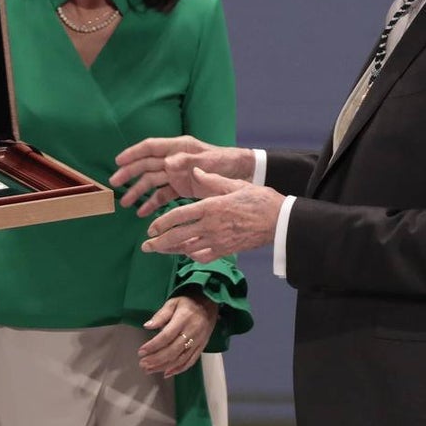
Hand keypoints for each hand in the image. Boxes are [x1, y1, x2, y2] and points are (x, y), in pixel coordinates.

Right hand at [111, 135, 255, 216]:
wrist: (244, 174)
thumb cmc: (227, 162)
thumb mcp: (210, 161)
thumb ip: (188, 162)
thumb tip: (166, 164)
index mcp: (179, 148)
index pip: (150, 147)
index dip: (133, 153)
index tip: (118, 161)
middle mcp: (174, 159)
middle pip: (146, 165)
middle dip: (129, 173)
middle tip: (114, 183)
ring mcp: (177, 173)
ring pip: (152, 181)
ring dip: (138, 191)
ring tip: (125, 203)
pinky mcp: (182, 187)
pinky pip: (163, 194)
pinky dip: (153, 202)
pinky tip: (143, 212)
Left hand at [138, 294, 218, 377]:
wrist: (210, 304)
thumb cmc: (188, 302)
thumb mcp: (173, 302)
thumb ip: (160, 315)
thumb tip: (147, 326)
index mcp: (183, 320)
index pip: (166, 336)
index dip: (153, 346)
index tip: (141, 352)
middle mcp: (192, 333)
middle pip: (173, 351)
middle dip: (156, 360)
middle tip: (142, 364)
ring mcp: (198, 342)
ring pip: (180, 359)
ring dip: (164, 366)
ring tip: (149, 370)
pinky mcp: (201, 347)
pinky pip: (191, 361)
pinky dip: (179, 369)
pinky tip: (167, 373)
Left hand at [142, 168, 282, 261]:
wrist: (279, 221)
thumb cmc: (258, 199)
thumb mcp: (234, 184)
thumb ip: (210, 180)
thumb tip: (193, 170)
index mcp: (210, 207)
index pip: (179, 216)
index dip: (162, 223)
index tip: (151, 228)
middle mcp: (211, 226)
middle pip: (178, 237)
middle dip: (159, 242)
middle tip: (146, 246)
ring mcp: (218, 240)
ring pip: (188, 249)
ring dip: (171, 250)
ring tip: (159, 250)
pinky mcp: (226, 250)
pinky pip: (204, 255)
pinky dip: (192, 255)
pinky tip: (185, 252)